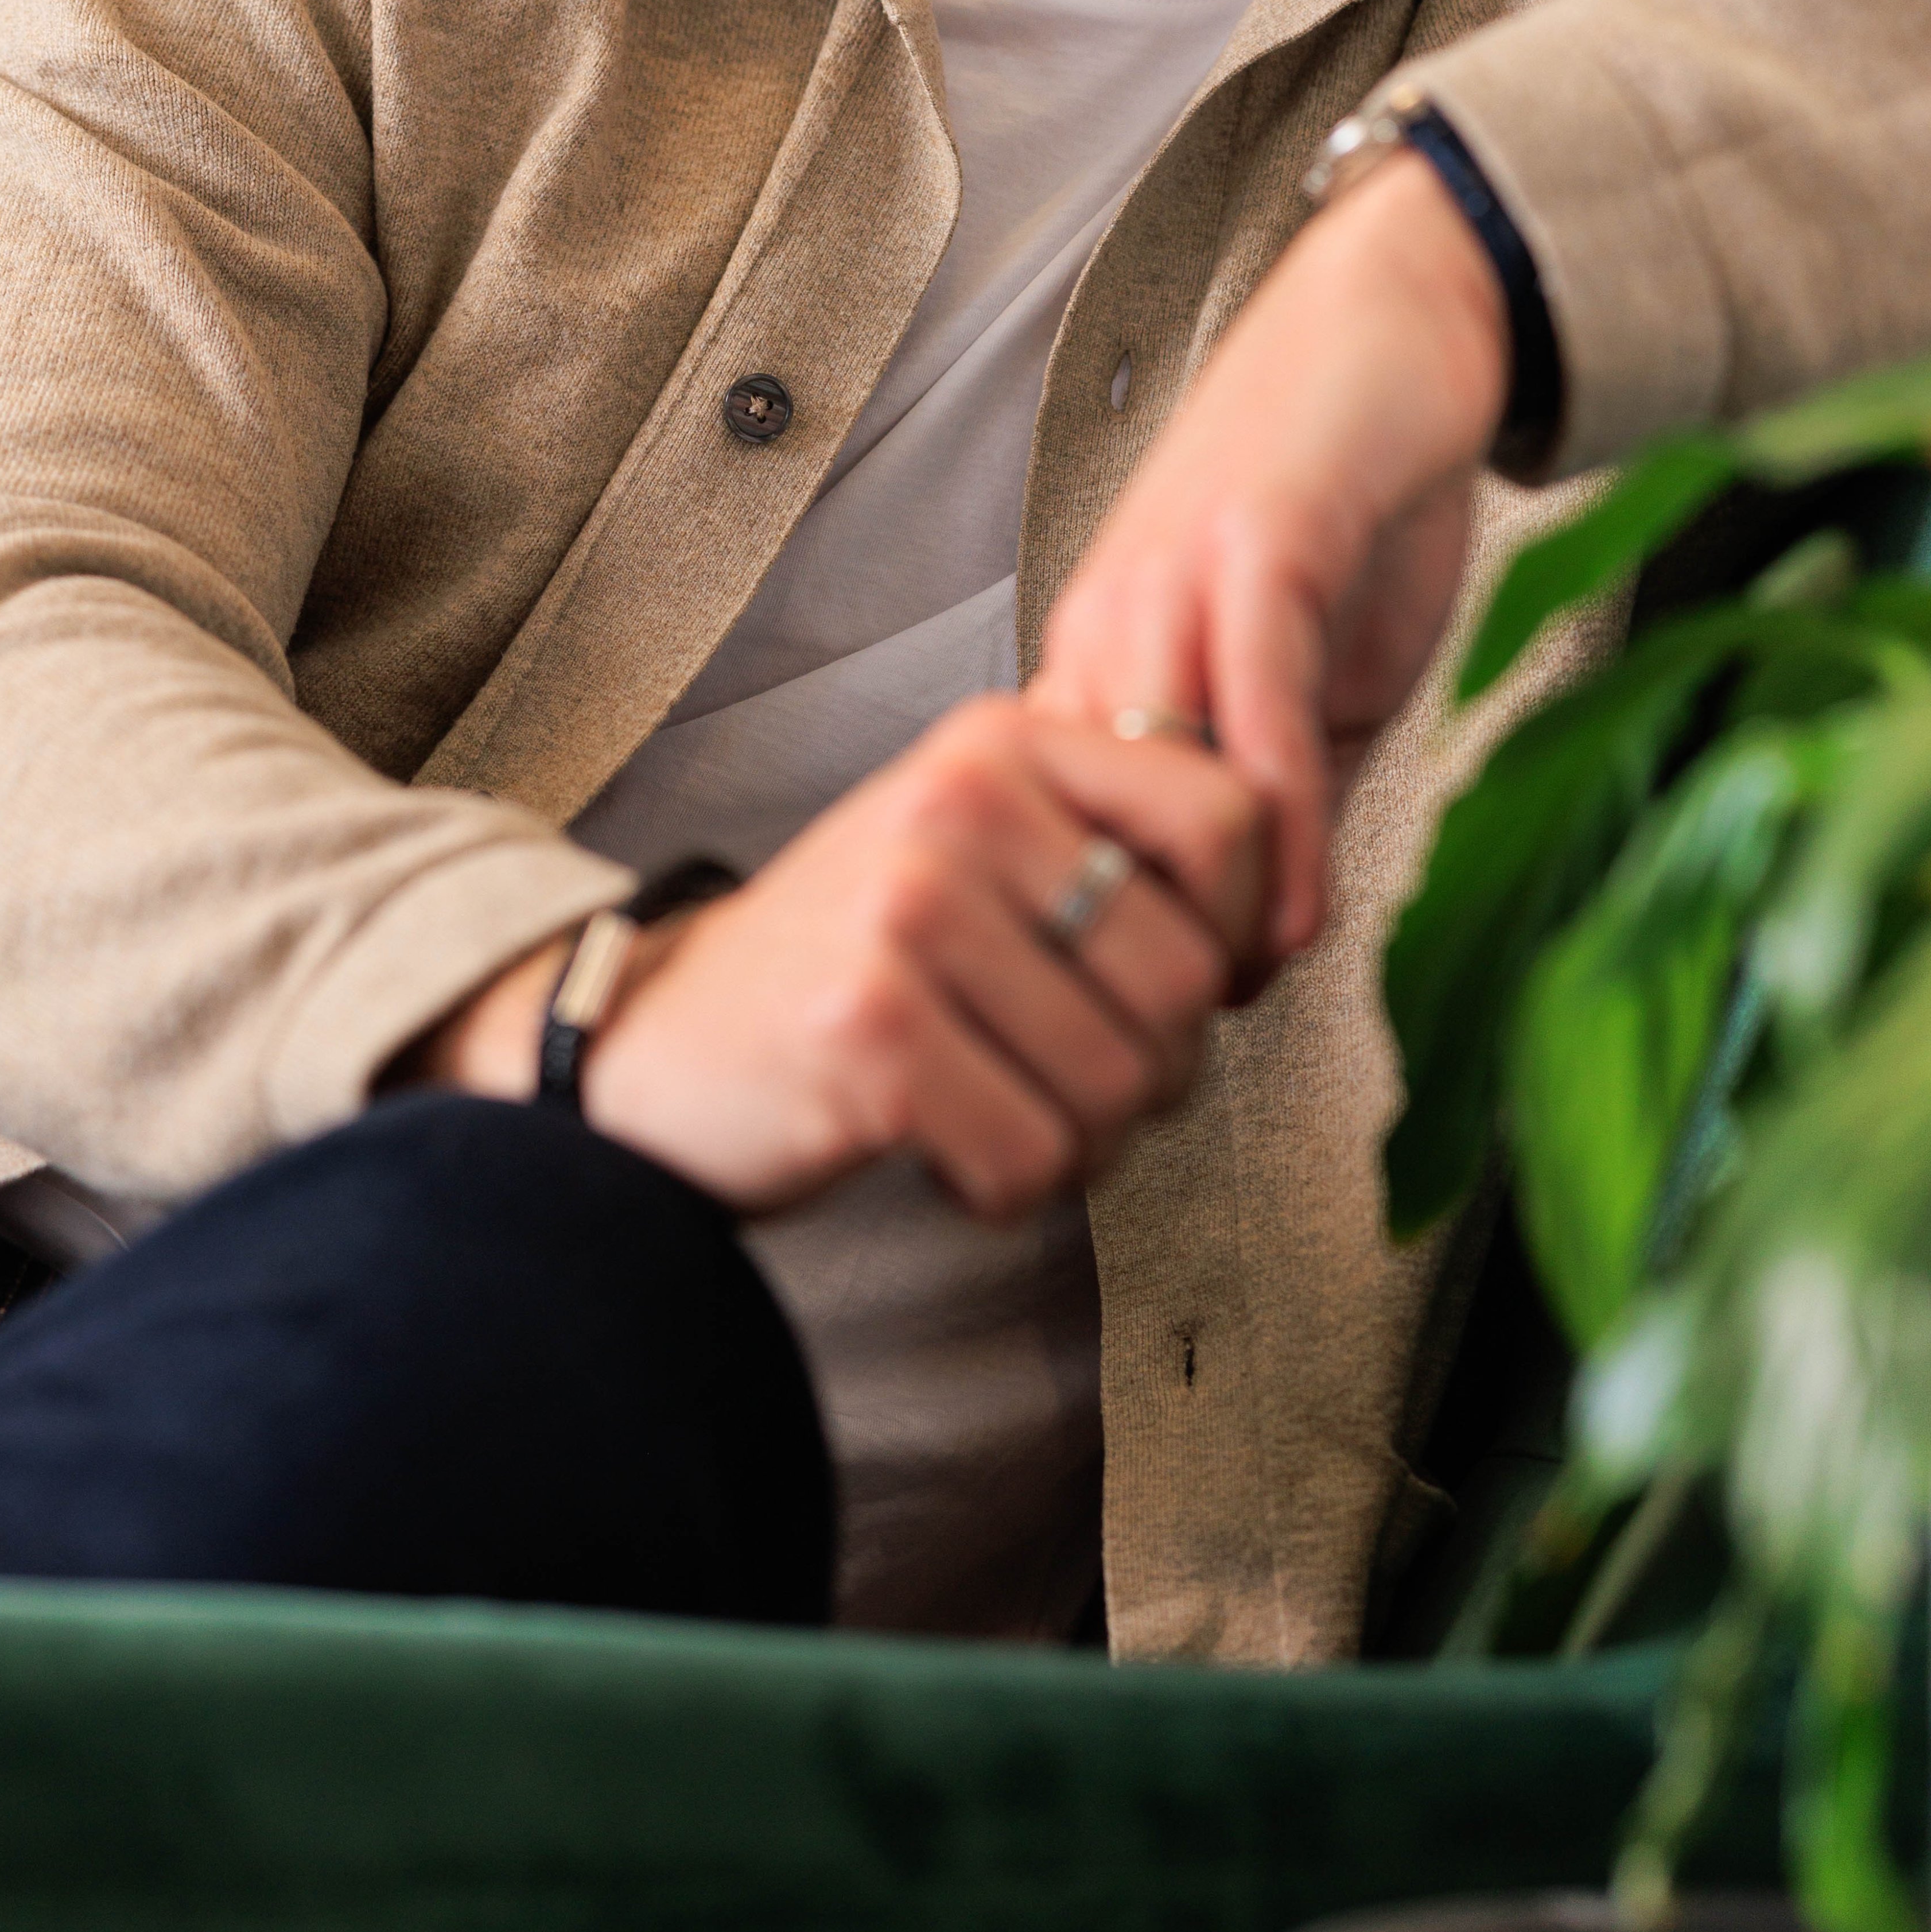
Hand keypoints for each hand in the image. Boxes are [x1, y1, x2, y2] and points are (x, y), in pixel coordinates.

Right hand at [406, 696, 1266, 1218]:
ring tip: (999, 1112)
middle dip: (1152, 1069)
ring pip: (1120, 1083)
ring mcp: (907, 914)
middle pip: (1187, 976)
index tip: (1186, 989)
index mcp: (999, 744)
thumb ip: (1104, 846)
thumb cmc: (847, 966)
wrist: (655, 1047)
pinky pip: (1032, 1157)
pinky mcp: (869, 1033)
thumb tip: (1275, 920)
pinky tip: (943, 1149)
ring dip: (1081, 1140)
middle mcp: (956, 804)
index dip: (1239, 933)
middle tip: (1068, 1081)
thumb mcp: (970, 849)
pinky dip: (1006, 1187)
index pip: (1226, 820)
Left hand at [1034, 148, 1510, 963]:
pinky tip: (1297, 906)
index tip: (1119, 1043)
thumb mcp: (1310, 673)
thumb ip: (1285, 786)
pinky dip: (1272, 822)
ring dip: (1192, 909)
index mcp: (1106, 653)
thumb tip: (1273, 927)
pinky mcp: (1258, 546)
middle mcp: (1111, 621)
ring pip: (1151, 781)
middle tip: (1160, 1059)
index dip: (1085, 941)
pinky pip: (1250, 709)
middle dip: (1114, 950)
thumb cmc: (1350, 494)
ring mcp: (1174, 580)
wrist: (1394, 326)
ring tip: (1227, 1006)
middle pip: (1074, 823)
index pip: (1058, 831)